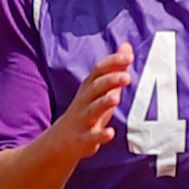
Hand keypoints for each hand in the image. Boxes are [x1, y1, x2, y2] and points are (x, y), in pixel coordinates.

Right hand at [44, 47, 133, 162]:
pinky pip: (91, 137)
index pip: (99, 70)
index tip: (129, 56)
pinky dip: (100, 135)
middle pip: (95, 88)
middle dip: (110, 81)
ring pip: (92, 110)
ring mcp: (82, 120)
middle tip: (126, 77)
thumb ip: (114, 69)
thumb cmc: (86, 111)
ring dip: (103, 103)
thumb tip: (127, 46)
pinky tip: (111, 133)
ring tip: (116, 97)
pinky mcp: (83, 139)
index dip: (113, 62)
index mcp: (89, 87)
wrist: (60, 141)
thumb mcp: (99, 89)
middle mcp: (84, 101)